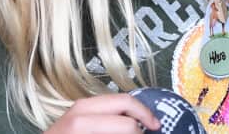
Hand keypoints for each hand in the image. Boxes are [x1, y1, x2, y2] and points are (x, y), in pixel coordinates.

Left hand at [45, 94, 160, 132]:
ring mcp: (74, 108)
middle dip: (142, 112)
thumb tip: (136, 131)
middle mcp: (78, 110)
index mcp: (81, 124)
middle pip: (121, 101)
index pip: (125, 124)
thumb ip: (116, 132)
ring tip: (142, 123)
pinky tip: (123, 121)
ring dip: (131, 109)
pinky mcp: (73, 111)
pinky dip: (117, 110)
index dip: (140, 132)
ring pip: (113, 98)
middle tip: (156, 126)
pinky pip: (102, 104)